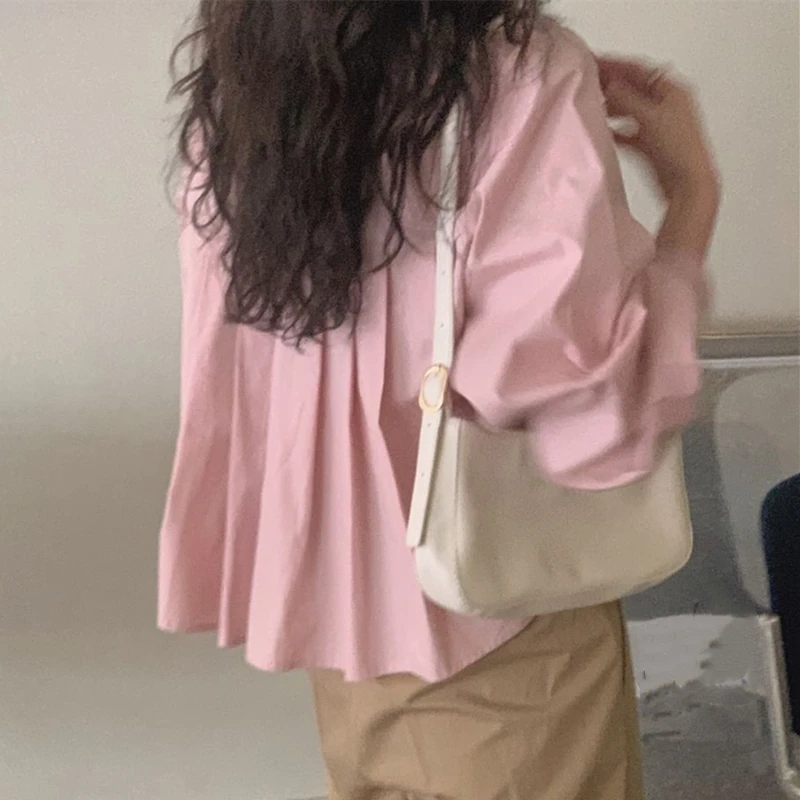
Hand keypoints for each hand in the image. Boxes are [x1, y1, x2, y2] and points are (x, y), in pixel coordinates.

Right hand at [597, 57, 719, 203]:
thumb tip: (609, 84)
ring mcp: (658, 124)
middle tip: (586, 83)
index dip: (614, 64)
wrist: (687, 183)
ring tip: (590, 105)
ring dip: (611, 106)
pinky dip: (615, 128)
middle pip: (633, 88)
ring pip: (629, 108)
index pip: (638, 69)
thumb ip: (626, 98)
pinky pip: (628, 130)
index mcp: (671, 90)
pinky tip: (601, 129)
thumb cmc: (677, 148)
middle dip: (610, 85)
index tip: (592, 61)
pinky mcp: (650, 143)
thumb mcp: (649, 116)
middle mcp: (665, 104)